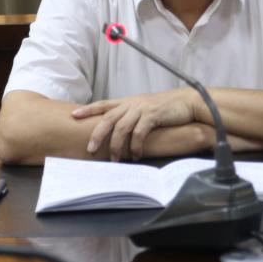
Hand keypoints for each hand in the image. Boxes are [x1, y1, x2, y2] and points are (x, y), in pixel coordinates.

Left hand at [72, 88, 199, 160]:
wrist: (188, 101)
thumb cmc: (168, 107)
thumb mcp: (146, 108)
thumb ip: (133, 116)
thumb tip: (121, 131)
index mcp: (129, 101)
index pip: (104, 104)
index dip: (88, 109)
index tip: (74, 115)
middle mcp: (132, 103)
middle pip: (108, 118)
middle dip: (97, 134)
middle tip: (91, 150)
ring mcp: (142, 108)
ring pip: (122, 127)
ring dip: (117, 146)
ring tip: (116, 159)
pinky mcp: (153, 115)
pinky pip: (139, 132)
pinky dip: (136, 145)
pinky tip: (136, 155)